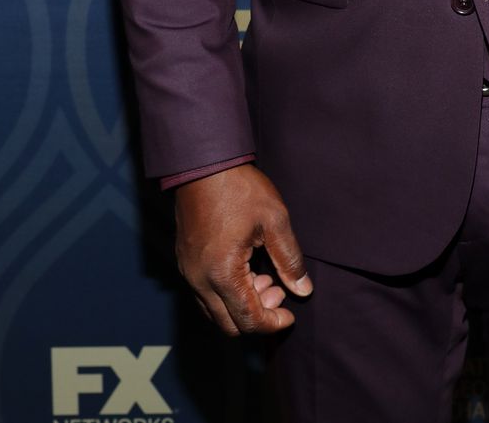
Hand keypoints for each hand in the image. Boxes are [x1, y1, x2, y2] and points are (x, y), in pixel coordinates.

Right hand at [174, 162, 312, 335]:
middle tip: (278, 292)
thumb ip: (289, 259)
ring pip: (215, 312)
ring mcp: (188, 272)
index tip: (290, 315)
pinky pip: (205, 294)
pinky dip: (227, 294)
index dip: (273, 323)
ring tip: (264, 276)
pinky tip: (246, 269)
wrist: (203, 164)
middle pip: (229, 325)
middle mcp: (199, 281)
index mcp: (222, 274)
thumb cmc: (239, 188)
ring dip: (241, 305)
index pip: (248, 320)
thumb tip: (303, 290)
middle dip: (257, 316)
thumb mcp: (274, 220)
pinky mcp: (185, 262)